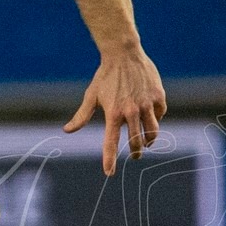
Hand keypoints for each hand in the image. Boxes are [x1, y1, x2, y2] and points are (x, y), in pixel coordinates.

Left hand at [64, 46, 165, 175]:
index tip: (109, 173)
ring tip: (146, 142)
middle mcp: (130, 111)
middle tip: (135, 156)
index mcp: (113, 113)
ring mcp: (146, 104)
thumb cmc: (106, 76)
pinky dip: (155, 118)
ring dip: (149, 141)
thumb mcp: (92, 95)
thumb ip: (82, 115)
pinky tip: (150, 116)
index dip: (110, 159)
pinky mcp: (158, 97)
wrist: (124, 53)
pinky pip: (159, 115)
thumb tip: (67, 130)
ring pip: (152, 133)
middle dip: (135, 153)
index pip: (110, 142)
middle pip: (136, 142)